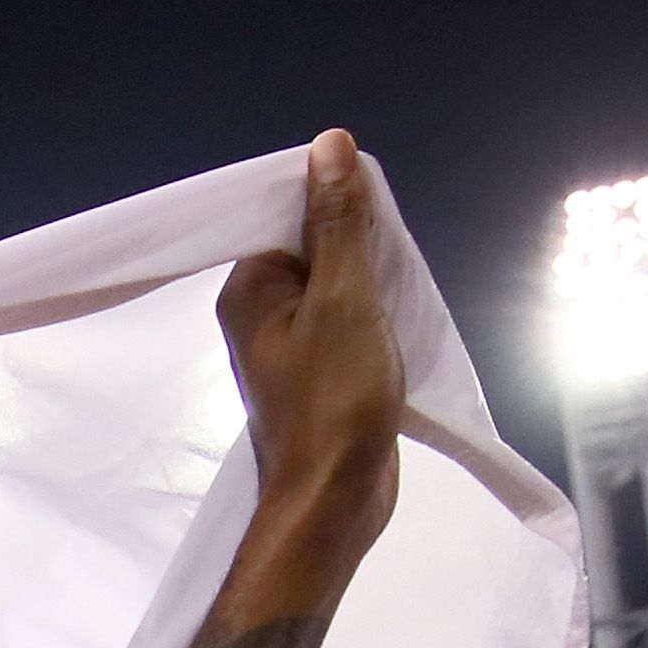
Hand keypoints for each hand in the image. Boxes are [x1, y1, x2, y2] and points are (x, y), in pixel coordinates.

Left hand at [216, 128, 403, 580]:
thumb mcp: (345, 297)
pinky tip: (397, 329)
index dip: (334, 202)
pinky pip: (347, 322)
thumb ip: (338, 223)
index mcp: (250, 287)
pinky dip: (375, 318)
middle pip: (314, 245)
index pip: (286, 213)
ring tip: (395, 301)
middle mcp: (259, 311)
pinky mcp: (317, 372)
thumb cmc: (336, 401)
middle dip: (359, 246)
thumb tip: (329, 145)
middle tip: (389, 267)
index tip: (374, 217)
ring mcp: (288, 345)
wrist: (335, 502)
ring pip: (336, 285)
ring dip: (372, 284)